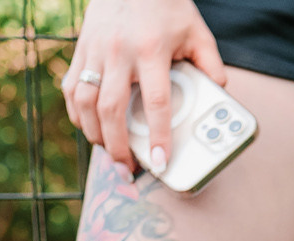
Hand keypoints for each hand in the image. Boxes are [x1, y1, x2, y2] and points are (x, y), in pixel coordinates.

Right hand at [64, 0, 228, 174]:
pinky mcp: (79, 50)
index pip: (155, 102)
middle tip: (128, 170)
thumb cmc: (166, 7)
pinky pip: (72, 90)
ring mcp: (94, 51)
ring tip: (111, 154)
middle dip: (118, 147)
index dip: (158, 136)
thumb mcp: (196, 31)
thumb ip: (210, 63)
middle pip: (112, 110)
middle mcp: (118, 52)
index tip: (160, 162)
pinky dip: (78, 116)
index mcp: (151, 49)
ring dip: (96, 136)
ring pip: (86, 104)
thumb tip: (220, 94)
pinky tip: (91, 130)